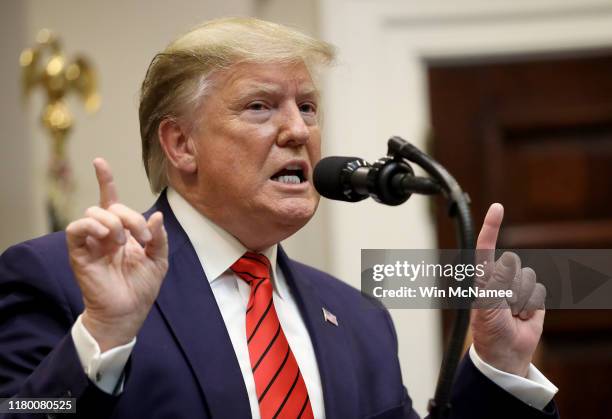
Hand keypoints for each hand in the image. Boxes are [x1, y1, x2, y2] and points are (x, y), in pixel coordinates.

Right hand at [66, 158, 167, 350]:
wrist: (129, 312)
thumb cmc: (142, 287)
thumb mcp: (159, 259)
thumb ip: (159, 237)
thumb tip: (156, 216)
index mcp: (122, 231)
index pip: (110, 200)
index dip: (104, 180)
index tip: (100, 162)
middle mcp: (105, 234)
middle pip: (109, 206)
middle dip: (130, 216)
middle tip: (142, 237)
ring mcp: (91, 242)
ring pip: (93, 213)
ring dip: (114, 222)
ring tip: (123, 241)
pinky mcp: (79, 253)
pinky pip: (76, 229)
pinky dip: (91, 226)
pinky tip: (107, 236)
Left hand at [470, 203, 545, 376]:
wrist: (505, 352)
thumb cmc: (489, 328)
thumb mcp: (486, 304)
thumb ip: (495, 282)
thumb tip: (507, 260)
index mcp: (483, 276)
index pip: (486, 248)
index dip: (491, 227)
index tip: (497, 207)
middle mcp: (500, 277)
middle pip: (513, 264)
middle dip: (510, 285)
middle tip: (502, 305)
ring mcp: (517, 286)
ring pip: (528, 278)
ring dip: (521, 299)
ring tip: (511, 313)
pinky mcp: (533, 297)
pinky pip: (539, 292)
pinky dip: (532, 307)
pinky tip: (523, 317)